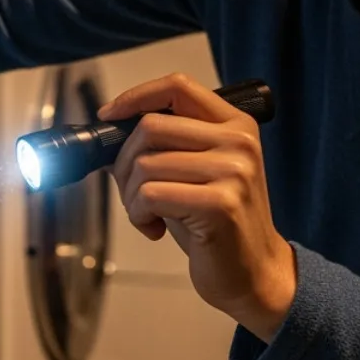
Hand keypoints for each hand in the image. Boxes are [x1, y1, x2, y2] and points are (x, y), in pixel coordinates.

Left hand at [100, 72, 296, 340]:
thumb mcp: (190, 173)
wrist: (253, 272)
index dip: (135, 97)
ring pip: (145, 164)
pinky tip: (155, 228)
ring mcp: (234, 171)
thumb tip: (107, 131)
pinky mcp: (220, 203)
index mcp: (235, 125)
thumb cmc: (213, 223)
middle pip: (150, 127)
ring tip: (149, 214)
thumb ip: (161, 147)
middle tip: (132, 192)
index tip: (109, 117)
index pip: (177, 87)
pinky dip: (138, 215)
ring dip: (130, 196)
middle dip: (124, 162)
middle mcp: (239, 142)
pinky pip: (149, 195)